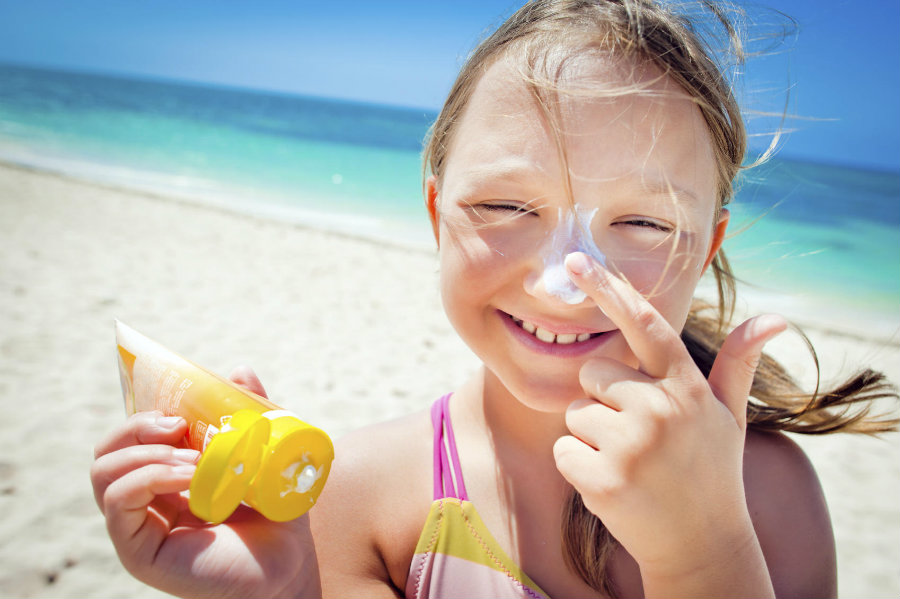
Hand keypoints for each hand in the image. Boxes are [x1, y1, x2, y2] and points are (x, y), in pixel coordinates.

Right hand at [90, 367, 319, 598]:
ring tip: (191, 457)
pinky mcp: (139, 553)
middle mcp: (144, 504)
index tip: (178, 407)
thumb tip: (239, 370)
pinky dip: (150, 477)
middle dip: (136, 426)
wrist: (292, 564)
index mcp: (164, 479)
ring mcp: (137, 529)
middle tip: (178, 425)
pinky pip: (119, 503)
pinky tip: (188, 476)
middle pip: (106, 451)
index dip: (142, 414)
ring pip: (103, 473)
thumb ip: (251, 413)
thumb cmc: (278, 514)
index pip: (128, 439)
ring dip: (145, 452)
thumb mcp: (265, 453)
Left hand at [552, 252, 782, 595]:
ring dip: (591, 437)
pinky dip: (578, 467)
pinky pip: (564, 450)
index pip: (645, 324)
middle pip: (592, 372)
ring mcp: (633, 444)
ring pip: (575, 413)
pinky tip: (613, 484)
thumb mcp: (728, 417)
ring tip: (630, 462)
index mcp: (687, 387)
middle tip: (635, 435)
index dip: (610, 289)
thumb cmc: (711, 472)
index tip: (576, 260)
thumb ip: (738, 365)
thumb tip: (774, 318)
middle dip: (602, 399)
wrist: (702, 545)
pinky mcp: (605, 478)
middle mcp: (661, 409)